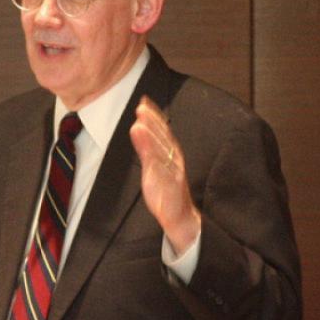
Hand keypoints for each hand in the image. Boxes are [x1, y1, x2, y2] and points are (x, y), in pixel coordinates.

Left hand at [129, 96, 200, 253]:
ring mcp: (172, 176)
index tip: (143, 101)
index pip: (163, 132)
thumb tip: (138, 124)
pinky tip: (148, 157)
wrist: (181, 218)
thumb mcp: (154, 164)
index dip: (154, 116)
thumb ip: (147, 145)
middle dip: (153, 123)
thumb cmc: (166, 188)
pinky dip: (156, 166)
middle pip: (164, 139)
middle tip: (141, 108)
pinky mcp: (169, 191)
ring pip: (163, 155)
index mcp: (171, 154)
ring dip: (152, 140)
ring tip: (139, 126)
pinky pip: (164, 177)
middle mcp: (174, 162)